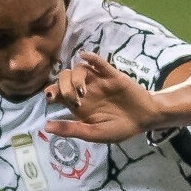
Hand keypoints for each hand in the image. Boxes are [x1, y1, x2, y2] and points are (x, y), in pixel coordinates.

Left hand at [42, 52, 158, 143]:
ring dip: (76, 77)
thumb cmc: (119, 129)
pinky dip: (91, 58)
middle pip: (65, 77)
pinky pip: (100, 63)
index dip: (52, 91)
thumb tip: (46, 127)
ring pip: (79, 69)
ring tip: (83, 91)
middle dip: (63, 85)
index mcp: (79, 104)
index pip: (58, 91)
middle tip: (73, 98)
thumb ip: (72, 129)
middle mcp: (86, 90)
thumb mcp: (94, 134)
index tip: (52, 98)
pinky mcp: (112, 75)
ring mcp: (99, 81)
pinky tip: (85, 56)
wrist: (145, 120)